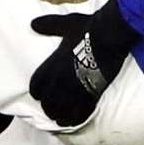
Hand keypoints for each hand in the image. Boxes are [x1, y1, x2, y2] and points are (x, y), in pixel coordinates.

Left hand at [28, 0, 139, 126]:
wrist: (110, 36)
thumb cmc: (88, 29)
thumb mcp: (65, 24)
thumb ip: (49, 26)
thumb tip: (33, 24)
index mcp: (53, 64)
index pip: (36, 86)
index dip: (37, 91)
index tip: (40, 92)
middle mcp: (61, 80)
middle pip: (47, 103)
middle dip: (48, 105)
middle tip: (51, 105)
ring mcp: (76, 90)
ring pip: (60, 112)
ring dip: (58, 114)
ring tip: (60, 115)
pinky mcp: (92, 96)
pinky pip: (78, 116)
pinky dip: (73, 120)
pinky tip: (71, 120)